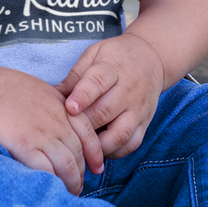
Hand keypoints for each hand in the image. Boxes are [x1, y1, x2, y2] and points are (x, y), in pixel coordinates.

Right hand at [0, 65, 103, 193]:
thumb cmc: (4, 87)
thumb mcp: (41, 90)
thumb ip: (55, 107)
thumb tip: (61, 123)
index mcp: (63, 106)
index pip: (89, 134)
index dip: (95, 154)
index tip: (97, 167)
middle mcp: (58, 122)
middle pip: (79, 154)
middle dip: (82, 173)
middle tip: (79, 185)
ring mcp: (43, 135)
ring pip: (67, 166)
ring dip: (71, 183)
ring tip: (69, 193)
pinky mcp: (25, 147)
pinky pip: (46, 170)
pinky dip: (52, 182)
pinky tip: (50, 188)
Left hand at [57, 33, 165, 158]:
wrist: (153, 59)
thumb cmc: (117, 56)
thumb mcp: (94, 54)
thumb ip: (75, 76)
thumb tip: (54, 95)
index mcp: (112, 69)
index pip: (97, 83)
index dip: (82, 96)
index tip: (69, 108)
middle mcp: (128, 90)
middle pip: (105, 112)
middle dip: (84, 125)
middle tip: (66, 133)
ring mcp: (138, 109)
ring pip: (120, 134)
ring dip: (99, 145)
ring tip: (82, 147)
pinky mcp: (145, 122)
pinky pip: (132, 143)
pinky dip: (116, 152)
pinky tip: (99, 151)